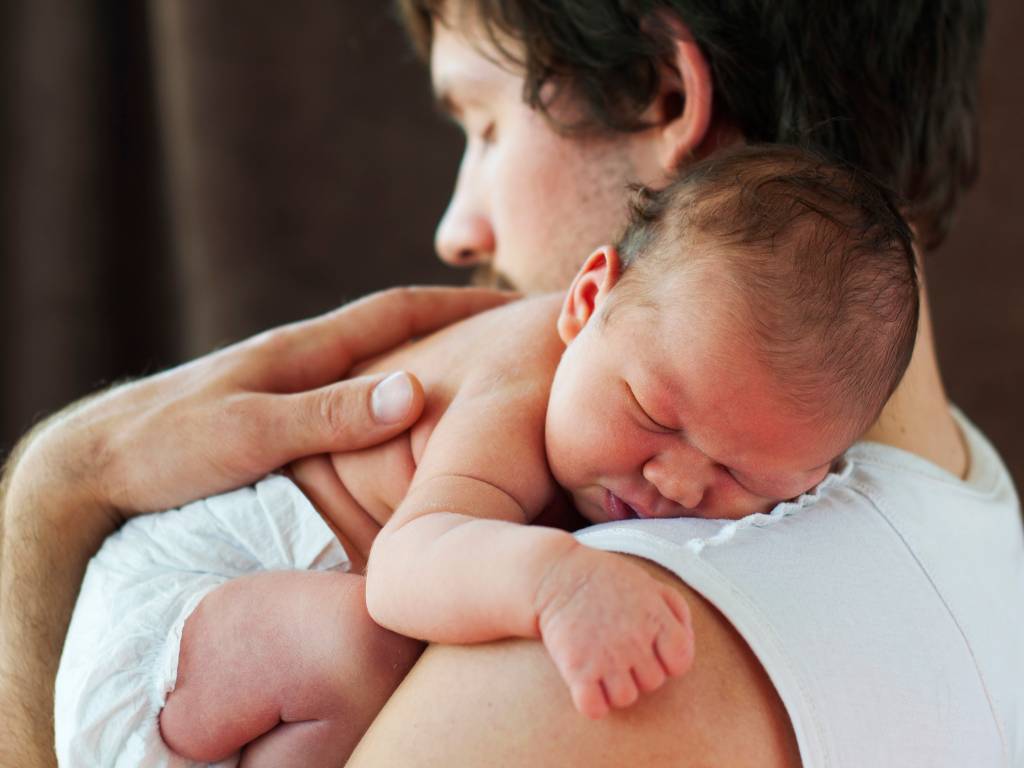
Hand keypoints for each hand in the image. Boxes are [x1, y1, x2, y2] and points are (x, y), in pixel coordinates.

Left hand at [0, 285, 512, 766]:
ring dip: (425, 365)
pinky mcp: (275, 415)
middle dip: (454, 330)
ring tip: (472, 384)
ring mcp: (289, 385)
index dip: (459, 306)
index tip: (513, 307)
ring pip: (374, 366)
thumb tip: (418, 391)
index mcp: (305, 350)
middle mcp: (303, 359)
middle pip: (395, 333)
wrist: (92, 466)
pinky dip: (389, 399)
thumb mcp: (251, 431)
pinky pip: (351, 398)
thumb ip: (331, 414)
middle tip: (508, 342)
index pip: (398, 311)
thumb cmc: (164, 447)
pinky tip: (398, 425)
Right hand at [536, 547, 694, 718]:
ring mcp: (606, 656)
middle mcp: (634, 640)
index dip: (668, 660)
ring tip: (602, 663)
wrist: (555, 573)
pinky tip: (585, 681)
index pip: (681, 662)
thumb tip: (687, 640)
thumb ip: (676, 609)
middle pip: (652, 682)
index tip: (651, 649)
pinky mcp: (577, 669)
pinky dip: (591, 702)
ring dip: (615, 686)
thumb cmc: (604, 579)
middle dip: (638, 670)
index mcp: (655, 618)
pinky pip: (594, 708)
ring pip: (626, 698)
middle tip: (618, 649)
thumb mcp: (648, 582)